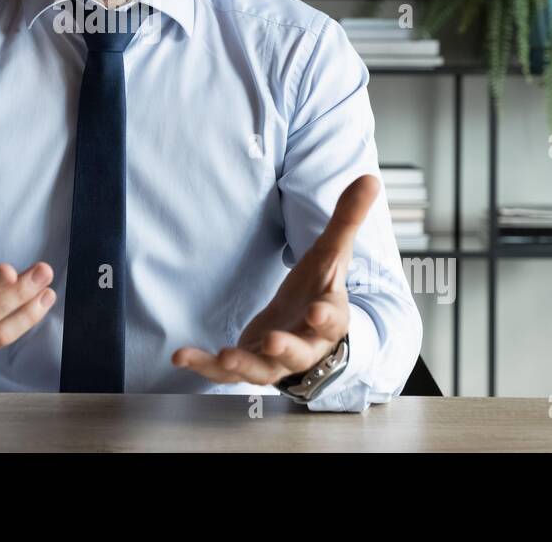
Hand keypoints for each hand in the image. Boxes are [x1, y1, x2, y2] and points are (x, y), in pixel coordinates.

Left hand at [172, 174, 378, 387]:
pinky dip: (204, 367)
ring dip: (243, 366)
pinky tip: (181, 356)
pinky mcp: (248, 363)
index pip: (333, 320)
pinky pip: (225, 372)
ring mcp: (275, 360)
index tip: (317, 311)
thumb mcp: (331, 253)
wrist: (306, 328)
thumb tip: (370, 178)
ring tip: (225, 356)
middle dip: (286, 348)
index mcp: (328, 318)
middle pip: (299, 353)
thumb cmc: (319, 288)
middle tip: (272, 340)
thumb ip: (346, 219)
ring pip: (263, 370)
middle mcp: (305, 346)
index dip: (326, 317)